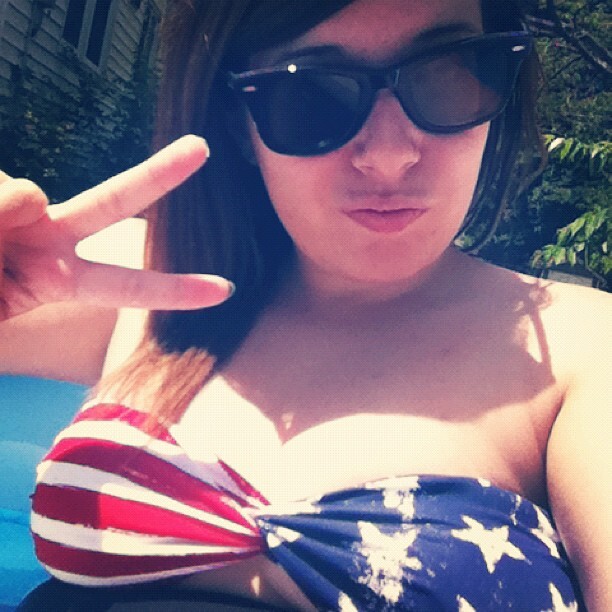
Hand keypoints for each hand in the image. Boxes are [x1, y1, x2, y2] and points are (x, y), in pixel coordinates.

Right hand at [0, 135, 233, 320]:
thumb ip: (16, 255)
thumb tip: (32, 193)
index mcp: (61, 279)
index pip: (129, 286)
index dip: (176, 290)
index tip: (225, 291)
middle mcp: (51, 237)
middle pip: (115, 200)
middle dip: (160, 175)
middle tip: (203, 148)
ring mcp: (24, 207)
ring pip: (23, 192)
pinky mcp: (1, 187)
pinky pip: (0, 186)